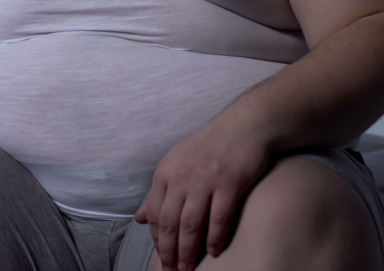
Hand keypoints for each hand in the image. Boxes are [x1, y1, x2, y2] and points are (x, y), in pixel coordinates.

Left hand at [134, 118, 272, 270]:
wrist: (243, 126)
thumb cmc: (209, 148)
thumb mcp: (176, 164)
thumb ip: (158, 192)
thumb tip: (140, 218)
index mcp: (165, 172)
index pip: (155, 214)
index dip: (156, 239)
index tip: (161, 255)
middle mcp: (181, 177)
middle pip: (170, 223)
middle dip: (169, 251)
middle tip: (172, 270)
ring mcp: (205, 181)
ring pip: (191, 225)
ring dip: (188, 251)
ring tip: (188, 267)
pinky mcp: (229, 184)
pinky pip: (219, 219)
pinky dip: (214, 239)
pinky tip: (213, 252)